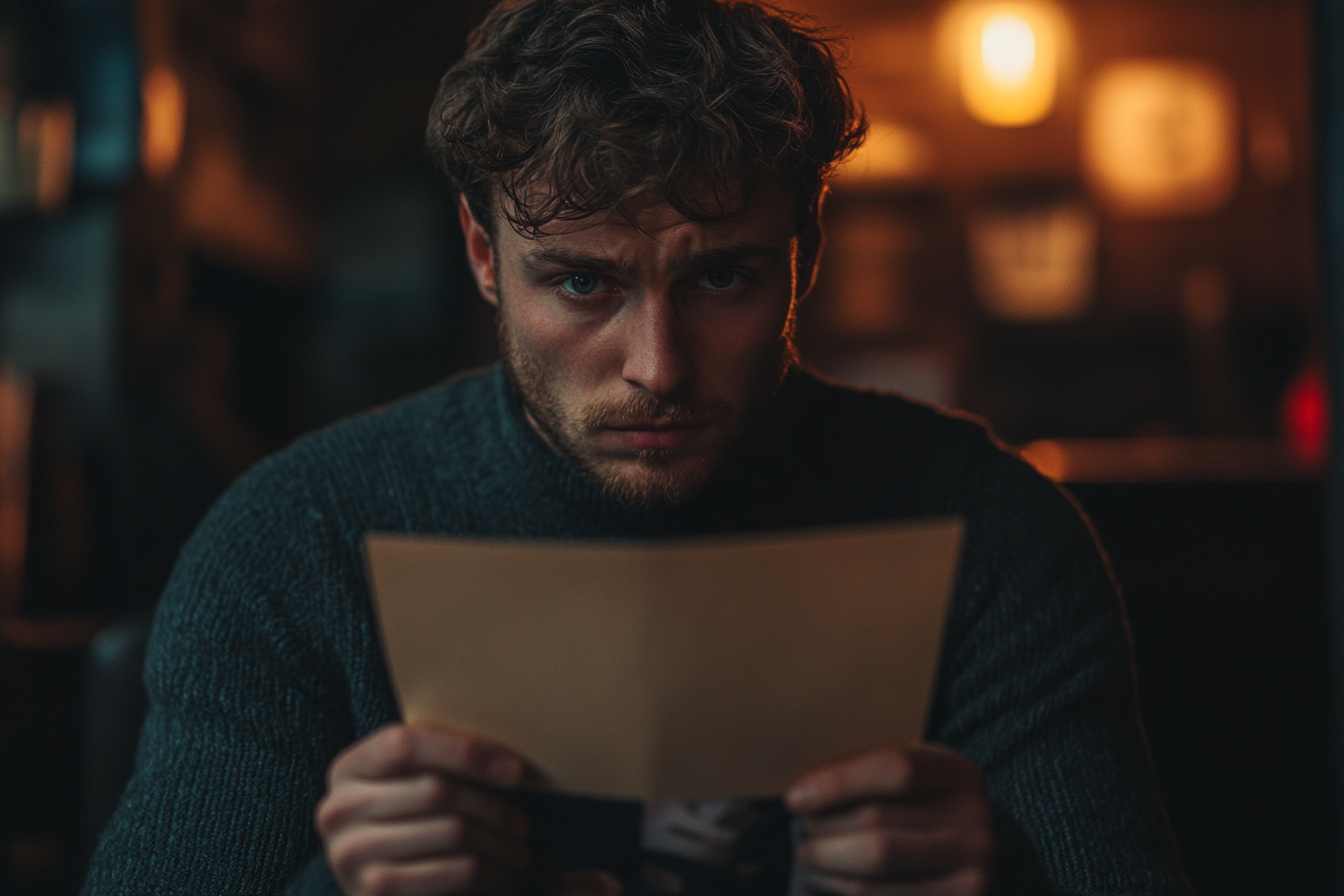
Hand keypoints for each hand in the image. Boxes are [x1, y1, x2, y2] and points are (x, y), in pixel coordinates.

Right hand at [316, 723, 531, 895]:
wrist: (377, 888)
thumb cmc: (407, 825)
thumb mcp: (408, 785)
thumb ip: (438, 761)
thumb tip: (507, 762)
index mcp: (349, 768)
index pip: (406, 744)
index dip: (465, 752)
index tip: (515, 770)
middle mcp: (339, 810)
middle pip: (437, 789)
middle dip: (493, 806)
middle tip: (522, 823)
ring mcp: (350, 854)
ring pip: (452, 831)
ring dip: (499, 843)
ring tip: (517, 849)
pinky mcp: (372, 893)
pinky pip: (453, 872)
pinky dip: (489, 873)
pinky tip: (501, 874)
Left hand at [785, 743, 994, 895]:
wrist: (964, 858)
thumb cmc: (918, 811)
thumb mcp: (907, 781)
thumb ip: (866, 773)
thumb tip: (803, 789)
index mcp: (958, 773)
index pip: (896, 769)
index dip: (839, 783)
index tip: (795, 798)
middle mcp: (974, 822)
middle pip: (879, 823)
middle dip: (825, 830)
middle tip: (801, 833)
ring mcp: (973, 872)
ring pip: (878, 866)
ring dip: (828, 865)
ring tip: (809, 859)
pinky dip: (846, 892)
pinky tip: (831, 882)